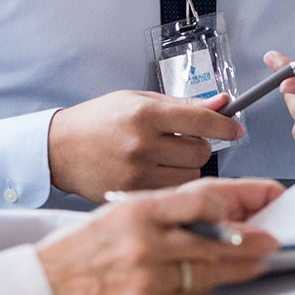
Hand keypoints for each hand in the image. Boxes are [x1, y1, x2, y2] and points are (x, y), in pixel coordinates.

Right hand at [36, 177, 281, 294]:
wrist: (44, 284)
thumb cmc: (84, 244)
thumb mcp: (122, 209)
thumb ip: (170, 207)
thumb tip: (220, 208)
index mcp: (139, 210)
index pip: (203, 200)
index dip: (241, 200)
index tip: (264, 200)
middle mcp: (145, 244)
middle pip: (216, 241)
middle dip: (251, 241)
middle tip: (272, 240)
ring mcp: (147, 279)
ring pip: (209, 272)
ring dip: (238, 268)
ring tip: (255, 261)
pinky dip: (206, 288)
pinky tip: (217, 281)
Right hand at [47, 90, 243, 199]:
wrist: (59, 149)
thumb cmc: (99, 120)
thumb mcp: (139, 100)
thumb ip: (182, 104)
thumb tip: (222, 103)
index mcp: (145, 114)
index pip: (200, 120)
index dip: (225, 125)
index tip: (235, 129)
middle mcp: (142, 144)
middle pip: (201, 152)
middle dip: (199, 145)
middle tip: (180, 141)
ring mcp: (137, 173)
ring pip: (191, 174)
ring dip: (186, 166)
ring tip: (163, 157)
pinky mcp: (133, 194)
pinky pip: (173, 191)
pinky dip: (172, 182)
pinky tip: (154, 172)